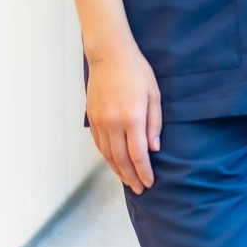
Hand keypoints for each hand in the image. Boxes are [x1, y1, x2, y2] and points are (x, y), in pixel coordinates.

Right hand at [85, 39, 160, 194]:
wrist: (110, 57)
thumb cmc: (137, 72)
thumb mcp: (154, 94)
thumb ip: (154, 123)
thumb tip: (154, 148)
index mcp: (131, 118)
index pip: (137, 154)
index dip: (144, 171)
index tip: (150, 183)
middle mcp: (113, 124)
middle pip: (121, 159)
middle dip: (131, 177)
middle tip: (140, 189)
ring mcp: (99, 122)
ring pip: (107, 155)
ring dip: (118, 171)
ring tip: (128, 181)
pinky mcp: (92, 120)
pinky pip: (99, 145)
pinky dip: (107, 158)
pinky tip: (114, 164)